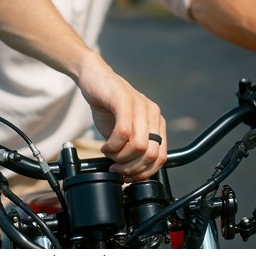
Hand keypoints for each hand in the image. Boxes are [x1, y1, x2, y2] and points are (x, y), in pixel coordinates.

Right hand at [76, 53, 166, 181]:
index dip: (144, 173)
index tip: (128, 177)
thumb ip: (131, 148)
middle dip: (132, 168)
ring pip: (139, 146)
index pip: (161, 157)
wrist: (94, 79)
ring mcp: (140, 106)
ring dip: (121, 158)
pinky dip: (112, 146)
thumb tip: (131, 174)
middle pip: (151, 154)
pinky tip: (105, 145)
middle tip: (116, 167)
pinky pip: (124, 132)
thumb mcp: (124, 132)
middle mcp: (153, 114)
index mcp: (156, 123)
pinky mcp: (124, 100)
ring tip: (109, 154)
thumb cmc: (108, 106)